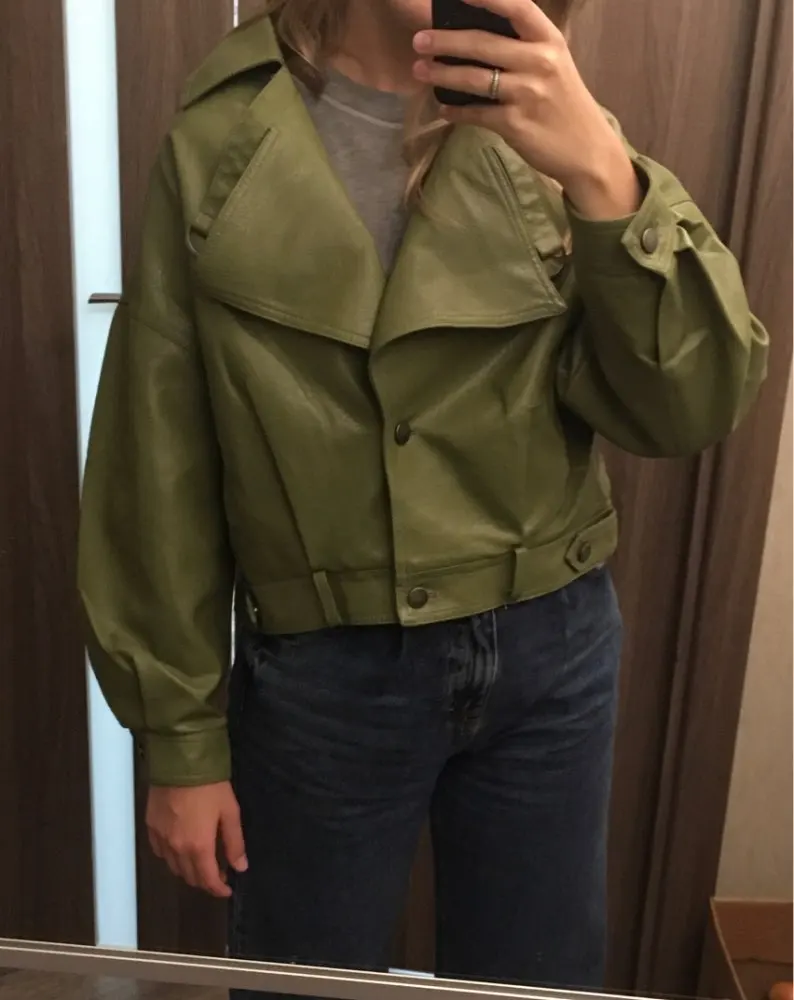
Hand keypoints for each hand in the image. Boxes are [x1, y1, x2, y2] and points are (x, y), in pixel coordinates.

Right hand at [146, 782, 247, 897]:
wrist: (179, 762)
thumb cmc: (210, 786)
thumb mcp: (230, 812)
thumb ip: (234, 842)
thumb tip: (240, 867)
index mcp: (198, 847)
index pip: (207, 880)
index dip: (218, 889)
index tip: (227, 889)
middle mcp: (176, 849)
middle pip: (189, 877)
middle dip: (204, 880)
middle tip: (218, 874)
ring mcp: (161, 839)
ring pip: (173, 867)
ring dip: (188, 870)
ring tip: (201, 862)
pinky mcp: (150, 827)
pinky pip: (160, 852)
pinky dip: (171, 857)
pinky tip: (180, 849)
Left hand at [412, 0, 640, 218]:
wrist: (587, 150)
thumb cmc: (564, 103)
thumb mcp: (552, 65)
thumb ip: (522, 47)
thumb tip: (473, 35)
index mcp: (549, 40)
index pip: (516, 6)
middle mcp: (539, 62)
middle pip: (483, 43)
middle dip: (445, 40)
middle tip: (419, 39)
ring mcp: (527, 93)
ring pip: (474, 79)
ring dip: (442, 74)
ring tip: (419, 70)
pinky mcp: (516, 124)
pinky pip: (476, 114)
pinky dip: (455, 111)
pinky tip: (443, 108)